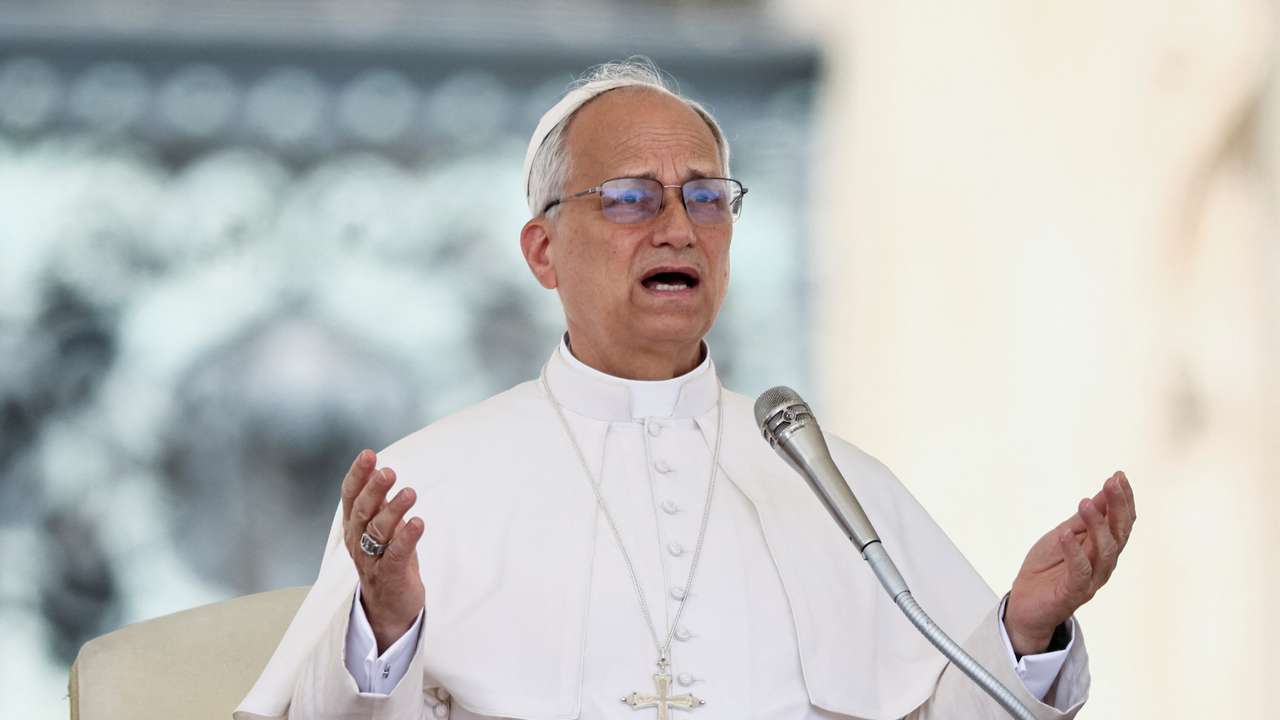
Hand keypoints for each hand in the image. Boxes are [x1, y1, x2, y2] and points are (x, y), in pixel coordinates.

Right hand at [341, 449, 425, 652]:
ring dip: (394, 510)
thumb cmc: (387, 561)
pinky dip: (406, 538)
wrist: (389, 610)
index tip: (368, 454)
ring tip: (410, 493)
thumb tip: (382, 471)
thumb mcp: (382, 529)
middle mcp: (358, 542)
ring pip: (378, 532)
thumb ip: (381, 504)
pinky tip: (418, 523)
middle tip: (388, 471)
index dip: (358, 475)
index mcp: (354, 527)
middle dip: (374, 490)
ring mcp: (372, 561)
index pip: (350, 497)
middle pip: (362, 512)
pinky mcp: (389, 576)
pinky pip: (395, 555)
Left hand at [1004, 471, 1135, 655]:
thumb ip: (1084, 518)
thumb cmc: (1047, 568)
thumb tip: (1104, 491)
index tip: (1119, 475)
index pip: (1121, 522)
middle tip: (1111, 483)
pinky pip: (1079, 572)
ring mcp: (1091, 580)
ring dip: (1097, 525)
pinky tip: (1066, 534)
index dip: (1123, 500)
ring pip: (1105, 552)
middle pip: (1119, 534)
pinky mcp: (1073, 593)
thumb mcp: (1064, 534)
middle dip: (1118, 507)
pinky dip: (1074, 552)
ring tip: (1085, 503)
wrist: (1025, 603)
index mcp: (1102, 549)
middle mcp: (1103, 564)